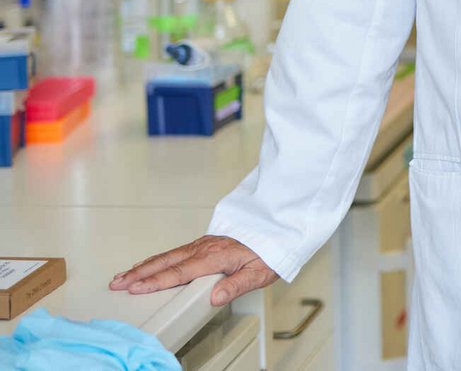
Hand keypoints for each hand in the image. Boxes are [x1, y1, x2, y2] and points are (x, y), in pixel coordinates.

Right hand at [109, 235, 278, 305]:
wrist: (276, 229)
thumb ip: (236, 285)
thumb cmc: (268, 253)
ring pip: (169, 255)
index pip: (181, 271)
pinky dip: (158, 259)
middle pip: (167, 261)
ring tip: (124, 275)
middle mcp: (206, 248)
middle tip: (117, 282)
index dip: (157, 281)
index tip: (135, 287)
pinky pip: (176, 252)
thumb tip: (215, 297)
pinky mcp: (205, 244)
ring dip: (145, 266)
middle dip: (140, 272)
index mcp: (216, 256)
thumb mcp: (258, 273)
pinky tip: (149, 265)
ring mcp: (204, 244)